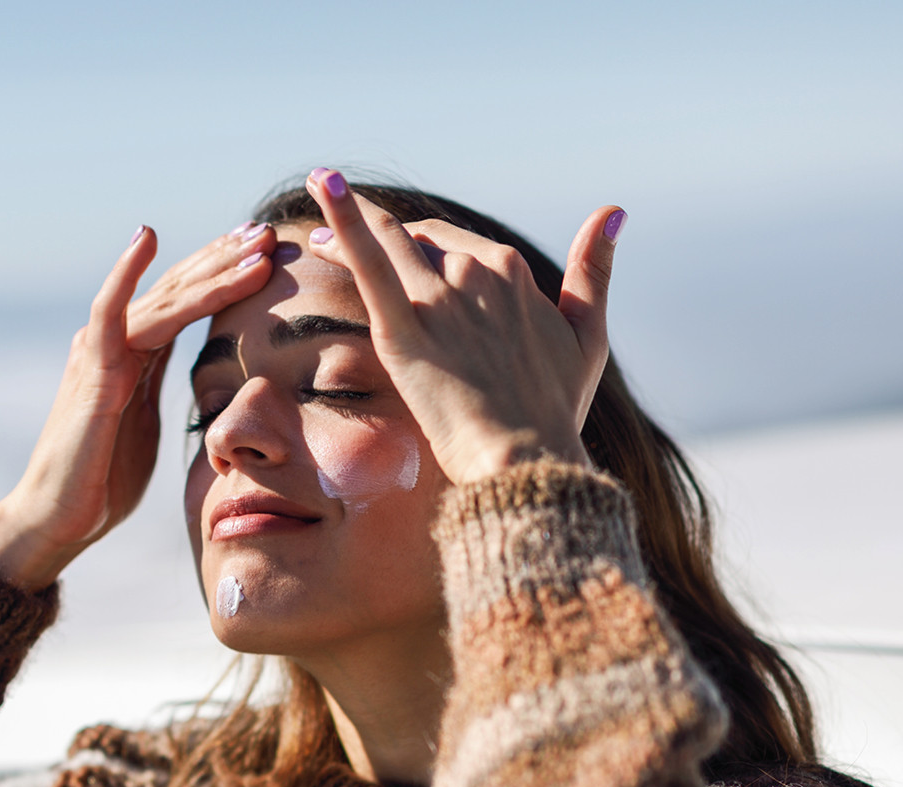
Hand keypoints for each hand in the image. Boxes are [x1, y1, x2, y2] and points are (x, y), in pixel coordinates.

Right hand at [0, 222, 276, 588]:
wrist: (60, 517)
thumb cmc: (104, 478)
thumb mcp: (147, 423)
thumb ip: (162, 389)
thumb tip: (199, 382)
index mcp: (136, 354)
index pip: (187, 302)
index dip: (226, 275)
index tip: (267, 253)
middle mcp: (117, 342)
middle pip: (180, 288)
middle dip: (226, 259)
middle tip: (270, 232)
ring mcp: (101, 352)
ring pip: (164, 298)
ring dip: (211, 269)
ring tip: (252, 243)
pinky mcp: (91, 373)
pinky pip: (110, 314)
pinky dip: (126, 274)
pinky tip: (147, 238)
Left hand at [304, 169, 623, 483]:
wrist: (526, 459)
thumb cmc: (556, 410)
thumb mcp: (588, 336)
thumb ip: (594, 272)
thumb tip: (613, 212)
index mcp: (512, 272)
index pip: (456, 245)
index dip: (423, 244)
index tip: (399, 248)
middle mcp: (475, 273)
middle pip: (417, 242)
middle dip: (380, 233)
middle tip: (334, 234)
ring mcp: (438, 299)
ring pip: (387, 242)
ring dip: (348, 219)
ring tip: (316, 208)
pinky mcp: (403, 330)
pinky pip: (369, 263)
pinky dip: (345, 219)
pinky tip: (323, 184)